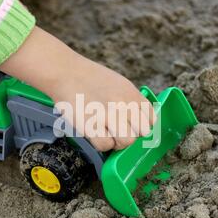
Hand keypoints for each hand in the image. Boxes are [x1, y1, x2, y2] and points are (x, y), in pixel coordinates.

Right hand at [0, 27, 155, 150]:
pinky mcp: (91, 124)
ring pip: (126, 141)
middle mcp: (123, 103)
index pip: (151, 119)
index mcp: (132, 93)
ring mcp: (108, 114)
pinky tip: (95, 133)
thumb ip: (133, 101)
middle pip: (141, 133)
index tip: (132, 126)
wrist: (66, 72)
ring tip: (106, 133)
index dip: (141, 125)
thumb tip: (142, 121)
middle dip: (131, 134)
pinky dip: (102, 143)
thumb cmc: (91, 79)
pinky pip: (106, 145)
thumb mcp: (120, 84)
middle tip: (117, 130)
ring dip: (117, 141)